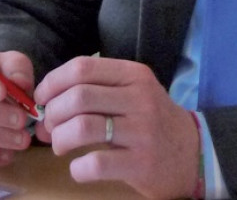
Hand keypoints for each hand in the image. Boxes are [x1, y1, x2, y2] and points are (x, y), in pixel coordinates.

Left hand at [34, 55, 199, 199]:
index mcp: (134, 75)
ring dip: (60, 139)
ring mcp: (142, 132)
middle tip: (49, 127)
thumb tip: (44, 100)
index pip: (82, 67)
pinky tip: (78, 169)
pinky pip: (96, 163)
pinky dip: (78, 168)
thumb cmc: (152, 120)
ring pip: (82, 127)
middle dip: (53, 112)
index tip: (42, 98)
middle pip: (78, 97)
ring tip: (60, 146)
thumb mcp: (133, 91)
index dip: (53, 82)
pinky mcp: (142, 164)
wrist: (194, 155)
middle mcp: (140, 99)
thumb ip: (95, 89)